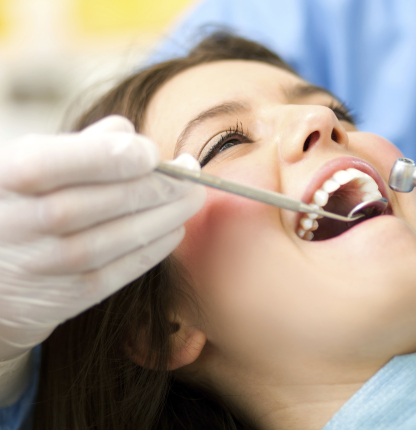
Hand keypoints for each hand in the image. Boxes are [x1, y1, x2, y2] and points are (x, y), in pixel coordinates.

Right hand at [0, 116, 205, 359]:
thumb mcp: (28, 164)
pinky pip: (118, 272)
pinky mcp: (65, 296)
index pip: (54, 163)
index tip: (153, 152)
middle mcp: (16, 224)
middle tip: (190, 175)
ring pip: (114, 239)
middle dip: (155, 186)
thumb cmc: (20, 203)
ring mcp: (42, 264)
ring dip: (164, 216)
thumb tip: (127, 133)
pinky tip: (173, 228)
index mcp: (5, 177)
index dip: (111, 156)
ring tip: (190, 198)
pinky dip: (152, 249)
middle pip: (96, 202)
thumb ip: (77, 147)